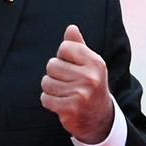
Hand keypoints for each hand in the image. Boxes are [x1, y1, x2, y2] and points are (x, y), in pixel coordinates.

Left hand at [40, 25, 114, 143]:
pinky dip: (49, 101)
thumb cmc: (91, 86)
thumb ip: (78, 46)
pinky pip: (45, 98)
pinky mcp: (70, 109)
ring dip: (51, 88)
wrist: (100, 118)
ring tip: (64, 92)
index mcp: (95, 62)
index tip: (72, 66)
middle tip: (68, 82)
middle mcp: (90, 77)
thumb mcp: (89, 65)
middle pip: (52, 65)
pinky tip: (61, 103)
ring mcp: (81, 94)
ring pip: (46, 82)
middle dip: (55, 74)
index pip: (64, 47)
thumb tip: (71, 28)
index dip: (63, 56)